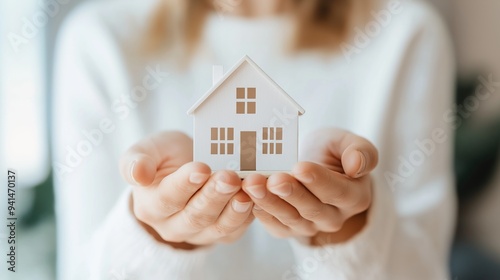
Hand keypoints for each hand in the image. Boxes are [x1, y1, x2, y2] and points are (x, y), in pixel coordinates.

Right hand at [119, 131, 253, 248]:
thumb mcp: (148, 150)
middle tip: (229, 176)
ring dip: (233, 209)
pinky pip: (234, 230)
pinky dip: (247, 216)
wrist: (186, 168)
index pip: (168, 198)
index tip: (202, 167)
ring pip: (217, 227)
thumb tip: (138, 174)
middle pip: (195, 216)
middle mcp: (173, 226)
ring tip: (245, 191)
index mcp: (151, 205)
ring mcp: (199, 234)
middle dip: (214, 196)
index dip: (185, 184)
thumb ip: (137, 160)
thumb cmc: (166, 158)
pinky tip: (255, 199)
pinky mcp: (221, 234)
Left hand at [242, 128, 377, 244]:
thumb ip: (360, 151)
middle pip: (312, 208)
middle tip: (273, 179)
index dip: (319, 181)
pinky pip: (274, 224)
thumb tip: (356, 165)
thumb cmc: (331, 153)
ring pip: (290, 218)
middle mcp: (333, 217)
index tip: (300, 167)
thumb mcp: (347, 143)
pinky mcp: (288, 229)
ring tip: (253, 185)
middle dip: (290, 193)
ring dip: (270, 202)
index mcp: (355, 197)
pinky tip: (247, 198)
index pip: (337, 191)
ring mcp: (310, 226)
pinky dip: (260, 212)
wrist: (313, 165)